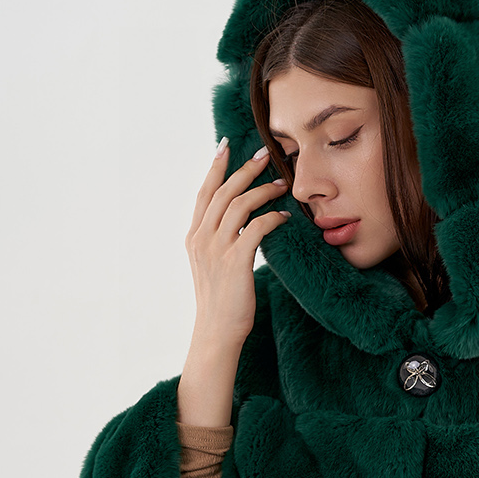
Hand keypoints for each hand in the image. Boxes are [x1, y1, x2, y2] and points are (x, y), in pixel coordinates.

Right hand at [184, 140, 290, 350]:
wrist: (216, 332)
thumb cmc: (220, 302)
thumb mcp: (212, 266)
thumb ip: (219, 242)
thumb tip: (238, 223)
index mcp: (194, 237)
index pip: (204, 193)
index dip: (215, 167)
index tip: (225, 145)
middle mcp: (201, 239)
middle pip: (222, 192)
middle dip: (244, 169)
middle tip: (264, 154)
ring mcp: (216, 250)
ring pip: (239, 205)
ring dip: (262, 191)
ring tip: (281, 185)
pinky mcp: (235, 262)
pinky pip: (255, 229)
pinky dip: (271, 218)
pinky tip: (284, 217)